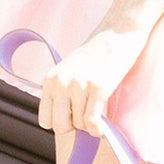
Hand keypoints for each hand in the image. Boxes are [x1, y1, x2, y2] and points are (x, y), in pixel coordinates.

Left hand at [32, 25, 147, 149]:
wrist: (118, 34)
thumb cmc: (96, 54)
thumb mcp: (68, 70)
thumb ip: (62, 93)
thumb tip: (65, 124)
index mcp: (50, 80)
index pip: (45, 121)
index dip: (61, 122)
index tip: (74, 116)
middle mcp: (61, 83)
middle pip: (60, 127)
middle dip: (74, 127)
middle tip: (86, 116)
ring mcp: (79, 85)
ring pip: (80, 125)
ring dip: (91, 124)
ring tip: (98, 111)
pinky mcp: (98, 88)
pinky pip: (92, 122)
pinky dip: (99, 130)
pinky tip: (104, 127)